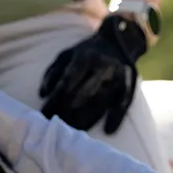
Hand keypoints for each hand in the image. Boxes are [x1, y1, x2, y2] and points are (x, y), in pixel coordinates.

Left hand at [39, 15, 147, 134]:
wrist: (118, 42)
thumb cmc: (86, 53)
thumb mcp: (66, 55)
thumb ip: (52, 72)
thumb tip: (43, 93)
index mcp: (85, 57)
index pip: (67, 83)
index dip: (54, 101)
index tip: (44, 115)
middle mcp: (102, 67)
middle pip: (83, 95)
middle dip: (67, 113)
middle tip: (56, 126)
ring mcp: (117, 77)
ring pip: (100, 102)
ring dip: (87, 119)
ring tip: (74, 131)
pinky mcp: (129, 85)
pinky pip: (123, 104)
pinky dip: (116, 118)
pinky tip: (108, 130)